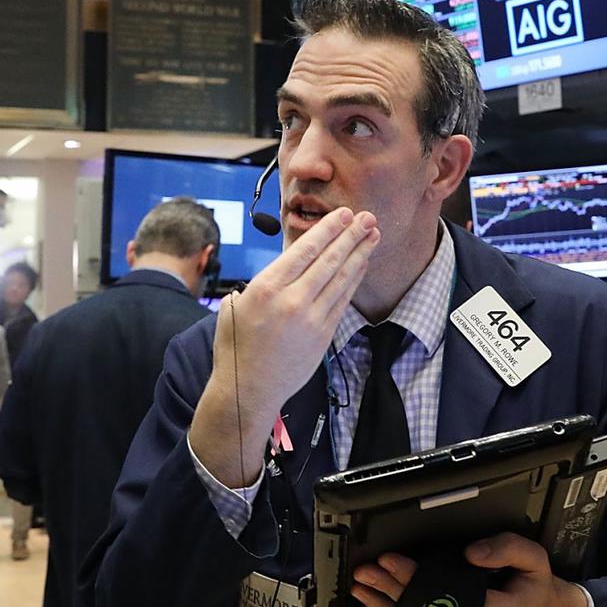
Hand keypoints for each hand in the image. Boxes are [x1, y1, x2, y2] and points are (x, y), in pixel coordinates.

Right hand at [189, 208, 379, 488]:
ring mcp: (311, 319)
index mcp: (265, 288)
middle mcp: (291, 300)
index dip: (328, 230)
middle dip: (350, 236)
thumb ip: (257, 286)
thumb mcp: (234, 308)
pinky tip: (361, 266)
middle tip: (366, 217)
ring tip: (372, 235)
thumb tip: (277, 271)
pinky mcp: (323, 335)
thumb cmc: (236, 348)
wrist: (248, 390)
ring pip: (341, 279)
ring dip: (359, 254)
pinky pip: (342, 300)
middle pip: (328, 260)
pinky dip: (353, 280)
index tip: (343, 215)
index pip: (304, 251)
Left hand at [350, 533, 588, 606]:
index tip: (391, 562)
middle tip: (365, 572)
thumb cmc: (533, 585)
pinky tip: (379, 606)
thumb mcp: (533, 558)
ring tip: (362, 589)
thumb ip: (506, 549)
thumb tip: (471, 554)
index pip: (452, 599)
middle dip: (393, 592)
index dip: (418, 581)